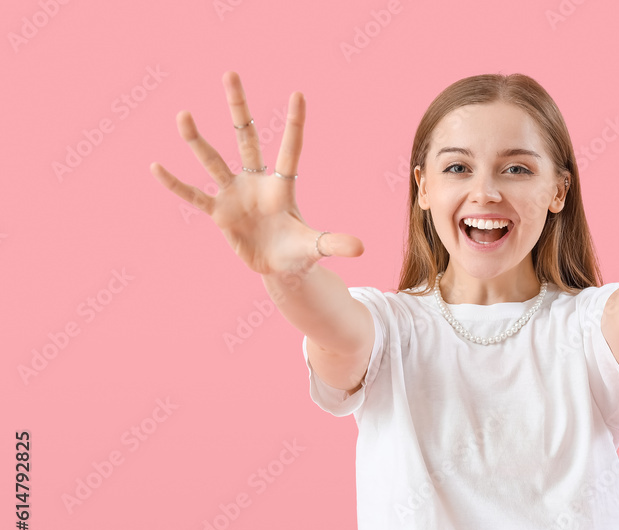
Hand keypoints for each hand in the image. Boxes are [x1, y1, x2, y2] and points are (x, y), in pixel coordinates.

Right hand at [149, 71, 362, 278]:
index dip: (294, 124)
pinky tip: (156, 166)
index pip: (291, 149)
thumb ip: (333, 243)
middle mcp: (257, 182)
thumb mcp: (315, 248)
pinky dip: (176, 184)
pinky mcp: (219, 213)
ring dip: (197, 140)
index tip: (298, 93)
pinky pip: (193, 196)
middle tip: (230, 73)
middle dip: (238, 107)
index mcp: (283, 186)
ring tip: (183, 115)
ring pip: (213, 160)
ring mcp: (235, 194)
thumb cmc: (299, 252)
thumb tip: (362, 248)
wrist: (279, 268)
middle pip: (247, 137)